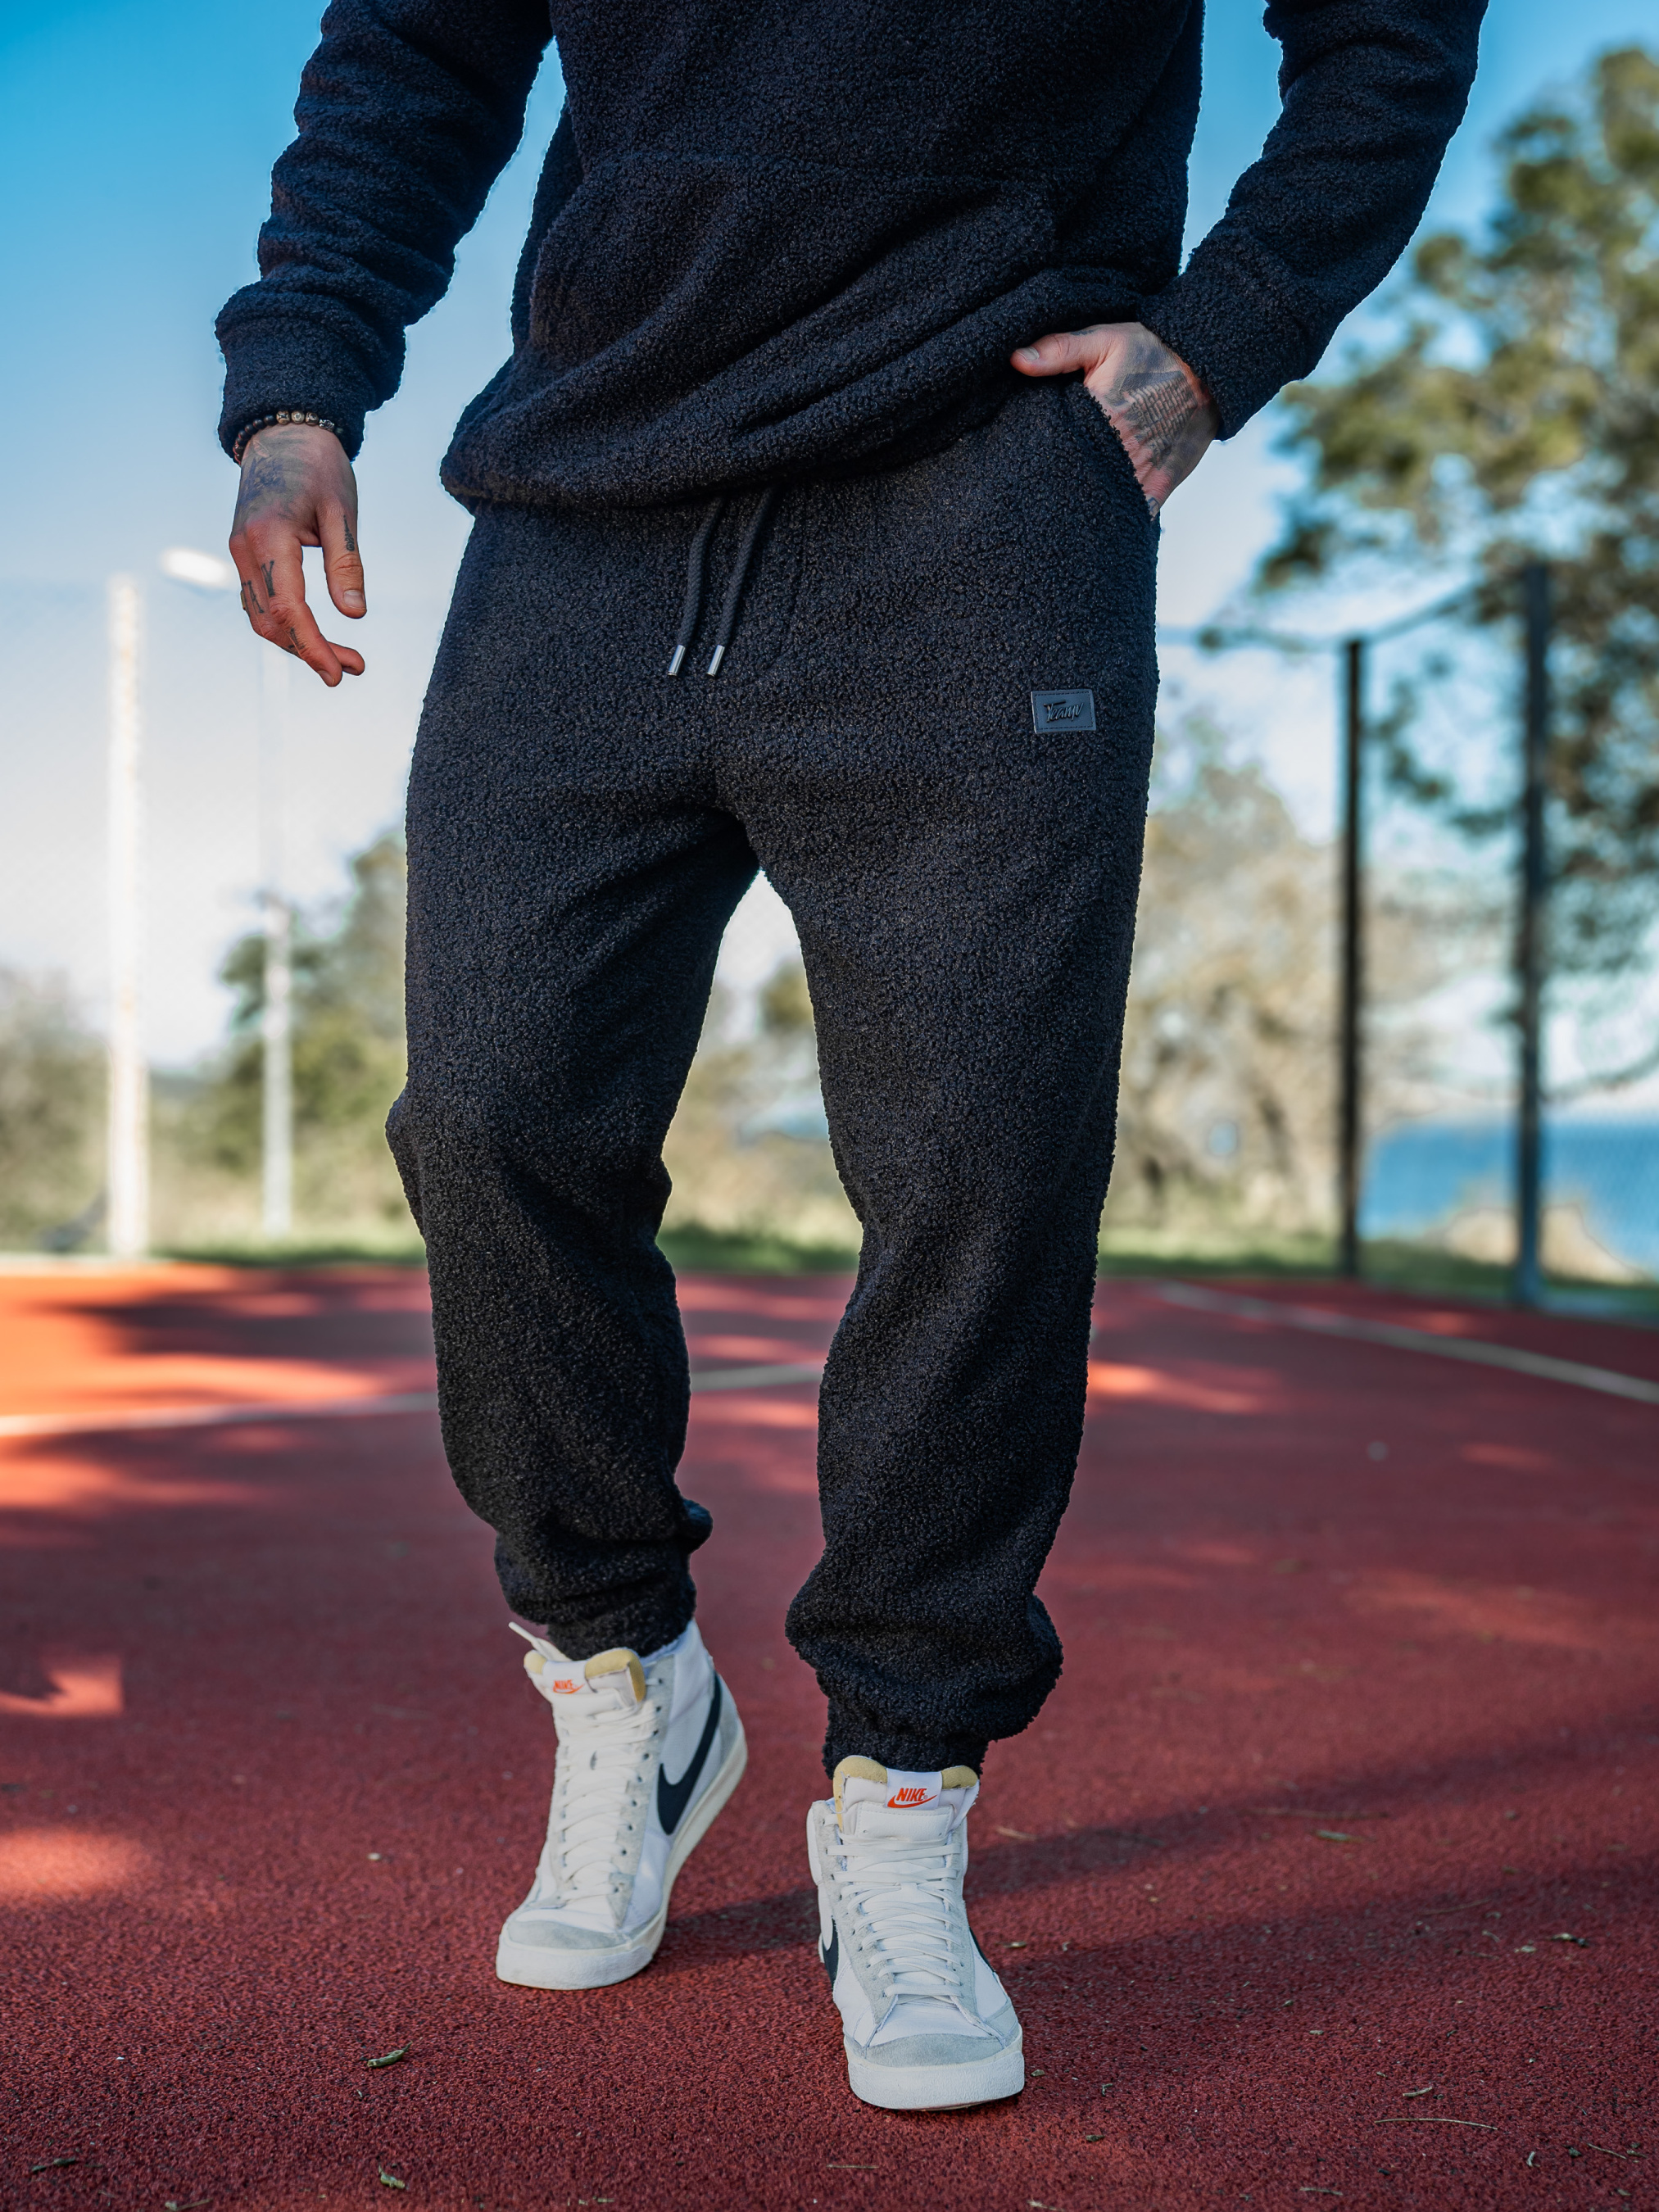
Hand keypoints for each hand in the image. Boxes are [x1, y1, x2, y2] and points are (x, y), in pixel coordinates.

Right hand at [229, 423, 365, 683]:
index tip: (339, 673)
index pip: (288, 608)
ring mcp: (239, 552)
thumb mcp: (342, 512)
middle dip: (310, 651)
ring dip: (298, 643)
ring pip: (261, 617)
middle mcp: (244, 549)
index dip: (313, 646)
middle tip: (355, 667)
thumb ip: (346, 564)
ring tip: (346, 658)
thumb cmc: (317, 467)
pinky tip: (316, 633)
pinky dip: (285, 624)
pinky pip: (259, 602)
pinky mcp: (245, 554)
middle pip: (271, 621)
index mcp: (268, 536)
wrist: (282, 433)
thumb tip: (354, 614)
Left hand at [1011, 321, 1218, 513]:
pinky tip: (1097, 524)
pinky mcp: (1162, 485)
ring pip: (1103, 501)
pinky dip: (1117, 518)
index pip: (1055, 450)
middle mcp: (1121, 450)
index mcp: (1101, 417)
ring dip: (1085, 505)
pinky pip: (1134, 513)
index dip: (1037, 459)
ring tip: (1061, 514)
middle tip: (1035, 494)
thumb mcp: (1104, 339)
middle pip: (1077, 481)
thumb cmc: (1152, 350)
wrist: (1209, 366)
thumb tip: (1015, 360)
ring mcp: (1143, 471)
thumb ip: (1059, 350)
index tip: (1021, 466)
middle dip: (1057, 487)